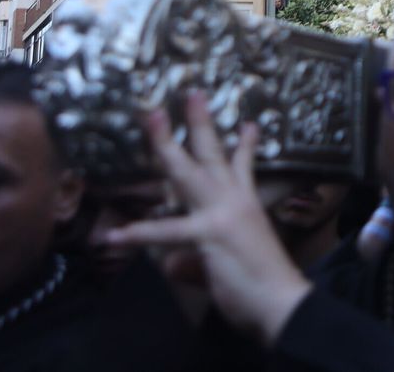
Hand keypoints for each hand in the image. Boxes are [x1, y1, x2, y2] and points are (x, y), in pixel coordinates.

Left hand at [106, 92, 310, 345]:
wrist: (281, 300)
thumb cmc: (262, 284)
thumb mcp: (228, 263)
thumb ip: (195, 259)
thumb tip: (169, 263)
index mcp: (246, 204)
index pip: (243, 166)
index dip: (243, 143)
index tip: (246, 123)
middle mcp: (235, 200)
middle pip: (213, 155)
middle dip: (199, 123)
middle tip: (190, 94)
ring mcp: (221, 213)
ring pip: (189, 172)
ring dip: (166, 147)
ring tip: (150, 121)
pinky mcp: (209, 234)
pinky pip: (167, 232)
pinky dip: (139, 235)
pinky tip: (113, 236)